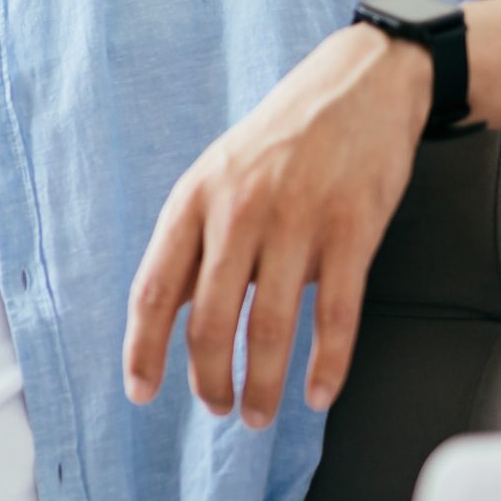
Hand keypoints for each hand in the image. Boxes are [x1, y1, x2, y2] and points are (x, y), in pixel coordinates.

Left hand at [120, 24, 430, 427]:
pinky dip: (327, 366)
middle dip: (208, 379)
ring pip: (270, 328)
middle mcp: (239, 211)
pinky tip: (319, 394)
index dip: (143, 350)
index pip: (154, 290)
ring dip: (261, 385)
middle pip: (208, 320)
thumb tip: (166, 320)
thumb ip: (195, 241)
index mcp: (194, 199)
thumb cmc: (281, 140)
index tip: (142, 393)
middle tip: (217, 409)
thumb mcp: (218, 175)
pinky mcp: (354, 229)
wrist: (359, 84)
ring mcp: (298, 220)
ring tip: (258, 415)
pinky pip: (337, 316)